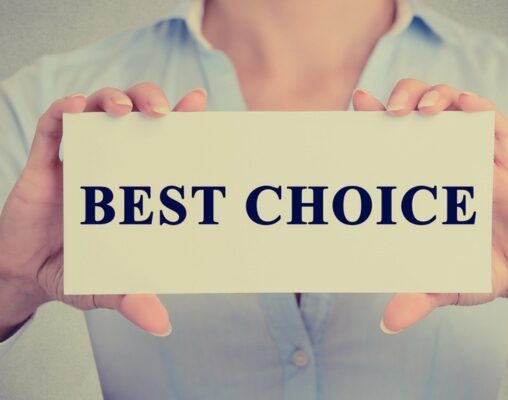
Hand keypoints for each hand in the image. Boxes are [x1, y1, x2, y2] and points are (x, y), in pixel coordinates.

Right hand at [0, 83, 206, 339]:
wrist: (26, 274)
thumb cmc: (77, 271)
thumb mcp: (107, 286)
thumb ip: (132, 299)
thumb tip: (162, 325)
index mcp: (135, 183)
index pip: (164, 140)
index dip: (183, 119)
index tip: (199, 104)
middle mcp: (112, 162)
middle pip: (134, 111)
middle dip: (149, 99)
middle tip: (162, 112)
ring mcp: (78, 158)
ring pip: (97, 108)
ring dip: (112, 98)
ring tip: (123, 109)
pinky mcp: (43, 162)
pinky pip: (51, 126)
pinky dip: (62, 112)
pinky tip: (73, 109)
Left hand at [352, 80, 507, 336]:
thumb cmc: (479, 268)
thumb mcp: (444, 284)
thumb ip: (418, 297)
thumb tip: (388, 323)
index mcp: (423, 181)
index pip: (394, 137)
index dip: (373, 116)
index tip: (356, 105)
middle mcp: (446, 160)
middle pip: (420, 107)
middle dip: (403, 96)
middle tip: (389, 112)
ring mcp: (476, 157)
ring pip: (455, 104)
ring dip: (436, 95)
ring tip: (423, 110)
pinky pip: (494, 125)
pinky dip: (479, 110)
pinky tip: (468, 107)